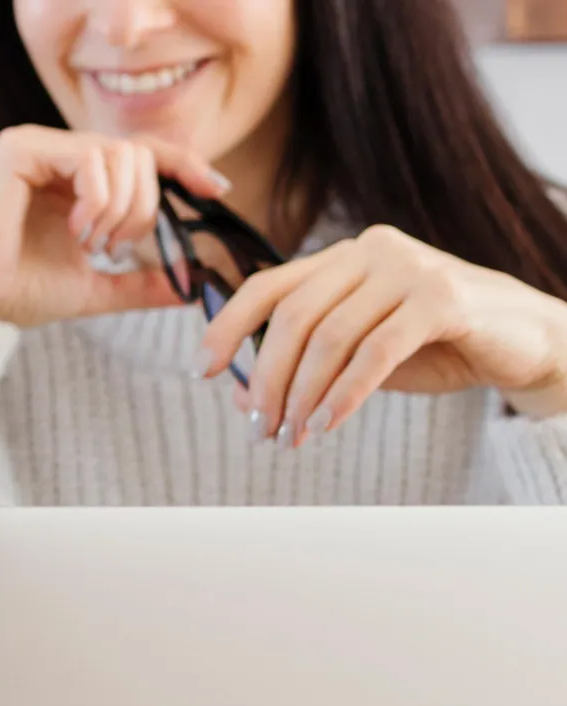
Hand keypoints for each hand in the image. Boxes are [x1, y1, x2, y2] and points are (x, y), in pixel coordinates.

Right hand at [0, 123, 230, 327]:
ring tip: (91, 244)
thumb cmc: (16, 295)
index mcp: (74, 180)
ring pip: (119, 154)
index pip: (141, 156)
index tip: (217, 190)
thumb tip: (190, 287)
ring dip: (120, 209)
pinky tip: (75, 231)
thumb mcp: (94, 289)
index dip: (184, 166)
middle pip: (138, 155)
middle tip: (114, 248)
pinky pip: (89, 157)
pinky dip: (97, 199)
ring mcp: (38, 146)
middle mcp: (56, 154)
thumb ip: (139, 284)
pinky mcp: (20, 148)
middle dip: (143, 208)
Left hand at [197, 223, 566, 445]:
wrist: (517, 340)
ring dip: (302, 396)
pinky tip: (325, 425)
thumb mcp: (354, 356)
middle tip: (260, 429)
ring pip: (329, 338)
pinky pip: (374, 353)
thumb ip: (302, 366)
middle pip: (292, 317)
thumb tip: (240, 397)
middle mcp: (370, 250)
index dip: (227, 327)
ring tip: (292, 438)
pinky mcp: (441, 298)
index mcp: (341, 257)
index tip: (203, 371)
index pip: (266, 286)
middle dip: (268, 380)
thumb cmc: (428, 346)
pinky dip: (343, 395)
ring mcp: (407, 268)